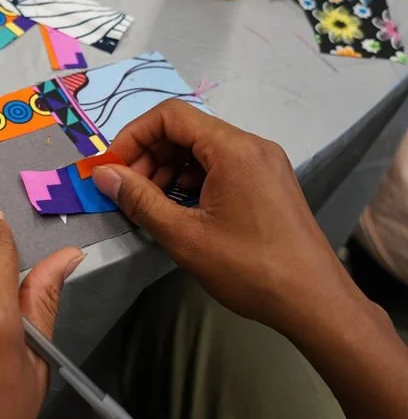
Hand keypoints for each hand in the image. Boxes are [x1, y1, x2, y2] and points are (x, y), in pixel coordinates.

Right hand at [93, 99, 407, 418]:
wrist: (315, 303)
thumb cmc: (248, 268)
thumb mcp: (184, 235)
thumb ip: (139, 199)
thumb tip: (103, 175)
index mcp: (233, 148)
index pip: (170, 116)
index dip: (133, 137)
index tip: (112, 169)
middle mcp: (251, 145)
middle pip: (185, 130)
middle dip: (148, 156)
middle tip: (127, 192)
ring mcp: (263, 163)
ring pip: (201, 149)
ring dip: (168, 170)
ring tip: (151, 205)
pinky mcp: (268, 182)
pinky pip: (220, 166)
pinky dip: (192, 180)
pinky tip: (181, 210)